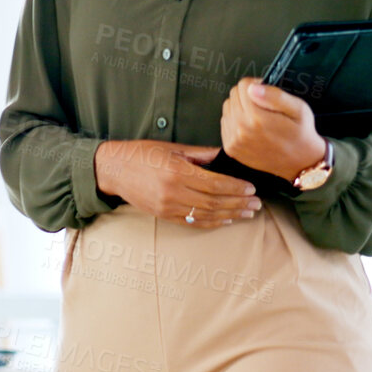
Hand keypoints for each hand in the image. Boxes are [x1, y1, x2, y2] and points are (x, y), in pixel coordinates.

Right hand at [95, 139, 259, 227]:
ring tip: (247, 213)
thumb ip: (201, 154)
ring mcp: (169, 206)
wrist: (114, 169)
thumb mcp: (173, 148)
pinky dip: (213, 222)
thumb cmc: (143, 154)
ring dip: (230, 214)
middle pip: (215, 201)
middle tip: (257, 203)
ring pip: (207, 214)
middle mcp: (174, 192)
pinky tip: (226, 219)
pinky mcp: (165, 215)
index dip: (236, 188)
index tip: (251, 188)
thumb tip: (225, 155)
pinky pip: (194, 222)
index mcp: (178, 171)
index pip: (215, 183)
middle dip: (239, 203)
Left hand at [220, 77, 326, 180]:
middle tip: (264, 106)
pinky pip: (225, 122)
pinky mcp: (231, 148)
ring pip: (227, 107)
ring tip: (258, 117)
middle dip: (247, 95)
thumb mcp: (299, 109)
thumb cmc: (301, 134)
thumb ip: (275, 96)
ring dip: (240, 107)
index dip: (257, 85)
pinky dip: (235, 121)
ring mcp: (234, 140)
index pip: (243, 85)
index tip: (266, 93)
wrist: (299, 163)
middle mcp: (241, 129)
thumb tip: (252, 87)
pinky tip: (251, 127)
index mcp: (257, 118)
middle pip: (233, 95)